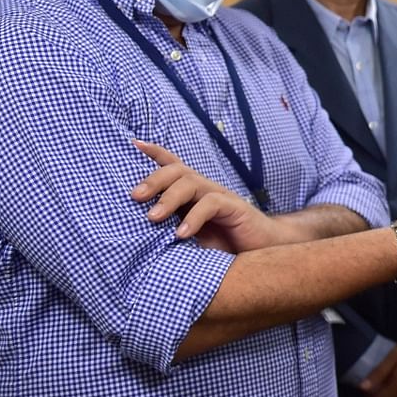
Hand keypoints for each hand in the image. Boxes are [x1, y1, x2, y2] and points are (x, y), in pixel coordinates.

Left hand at [131, 140, 282, 252]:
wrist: (262, 252)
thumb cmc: (223, 247)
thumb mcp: (191, 239)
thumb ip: (169, 233)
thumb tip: (135, 236)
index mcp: (192, 195)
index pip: (173, 167)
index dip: (156, 153)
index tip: (134, 144)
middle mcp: (205, 190)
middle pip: (177, 171)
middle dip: (153, 180)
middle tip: (135, 196)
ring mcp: (220, 196)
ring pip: (191, 182)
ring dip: (168, 198)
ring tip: (153, 217)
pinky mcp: (235, 207)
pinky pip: (211, 203)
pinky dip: (193, 217)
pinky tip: (181, 234)